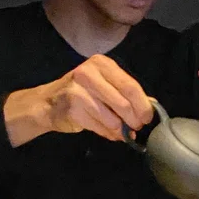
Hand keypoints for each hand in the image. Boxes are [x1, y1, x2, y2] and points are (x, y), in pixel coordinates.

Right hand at [4, 54, 153, 146]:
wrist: (48, 103)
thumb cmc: (81, 93)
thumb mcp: (103, 85)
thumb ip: (125, 93)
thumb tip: (150, 106)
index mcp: (102, 64)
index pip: (130, 85)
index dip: (143, 105)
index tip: (147, 118)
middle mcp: (90, 73)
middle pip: (123, 102)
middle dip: (134, 119)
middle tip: (136, 127)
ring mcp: (79, 90)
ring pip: (112, 118)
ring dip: (120, 129)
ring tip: (122, 132)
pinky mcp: (73, 108)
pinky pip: (100, 126)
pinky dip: (108, 134)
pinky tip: (110, 133)